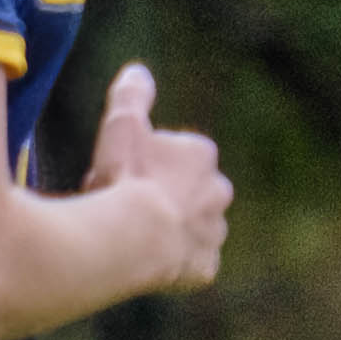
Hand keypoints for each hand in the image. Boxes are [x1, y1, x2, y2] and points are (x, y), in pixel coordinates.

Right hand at [78, 63, 232, 292]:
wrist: (133, 238)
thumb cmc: (125, 178)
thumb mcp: (122, 126)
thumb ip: (131, 96)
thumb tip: (138, 71)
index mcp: (201, 155)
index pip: (177, 154)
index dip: (146, 164)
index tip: (124, 173)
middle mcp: (218, 191)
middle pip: (189, 191)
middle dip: (164, 196)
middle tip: (126, 205)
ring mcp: (214, 232)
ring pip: (191, 228)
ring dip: (169, 230)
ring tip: (134, 236)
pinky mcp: (206, 268)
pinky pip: (189, 265)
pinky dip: (172, 265)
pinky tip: (146, 262)